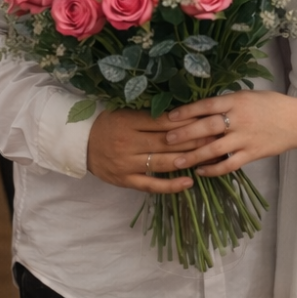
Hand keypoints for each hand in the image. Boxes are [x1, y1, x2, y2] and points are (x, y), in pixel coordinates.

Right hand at [86, 108, 215, 193]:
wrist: (80, 144)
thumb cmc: (108, 123)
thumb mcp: (125, 112)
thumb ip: (150, 115)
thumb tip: (183, 114)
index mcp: (129, 122)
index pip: (164, 122)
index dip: (188, 121)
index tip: (208, 120)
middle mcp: (128, 143)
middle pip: (167, 142)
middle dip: (194, 139)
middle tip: (217, 137)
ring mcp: (126, 164)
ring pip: (162, 163)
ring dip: (188, 160)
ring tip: (209, 157)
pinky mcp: (125, 181)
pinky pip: (151, 185)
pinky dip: (171, 185)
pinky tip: (189, 182)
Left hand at [164, 90, 296, 175]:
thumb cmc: (271, 105)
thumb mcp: (248, 96)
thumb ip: (227, 103)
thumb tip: (201, 108)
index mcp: (237, 101)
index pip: (207, 105)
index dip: (187, 111)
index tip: (170, 116)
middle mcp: (239, 119)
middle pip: (206, 127)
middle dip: (184, 134)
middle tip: (166, 139)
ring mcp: (245, 138)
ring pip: (214, 149)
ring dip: (193, 156)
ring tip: (176, 161)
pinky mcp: (252, 154)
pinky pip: (229, 164)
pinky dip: (213, 169)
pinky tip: (200, 172)